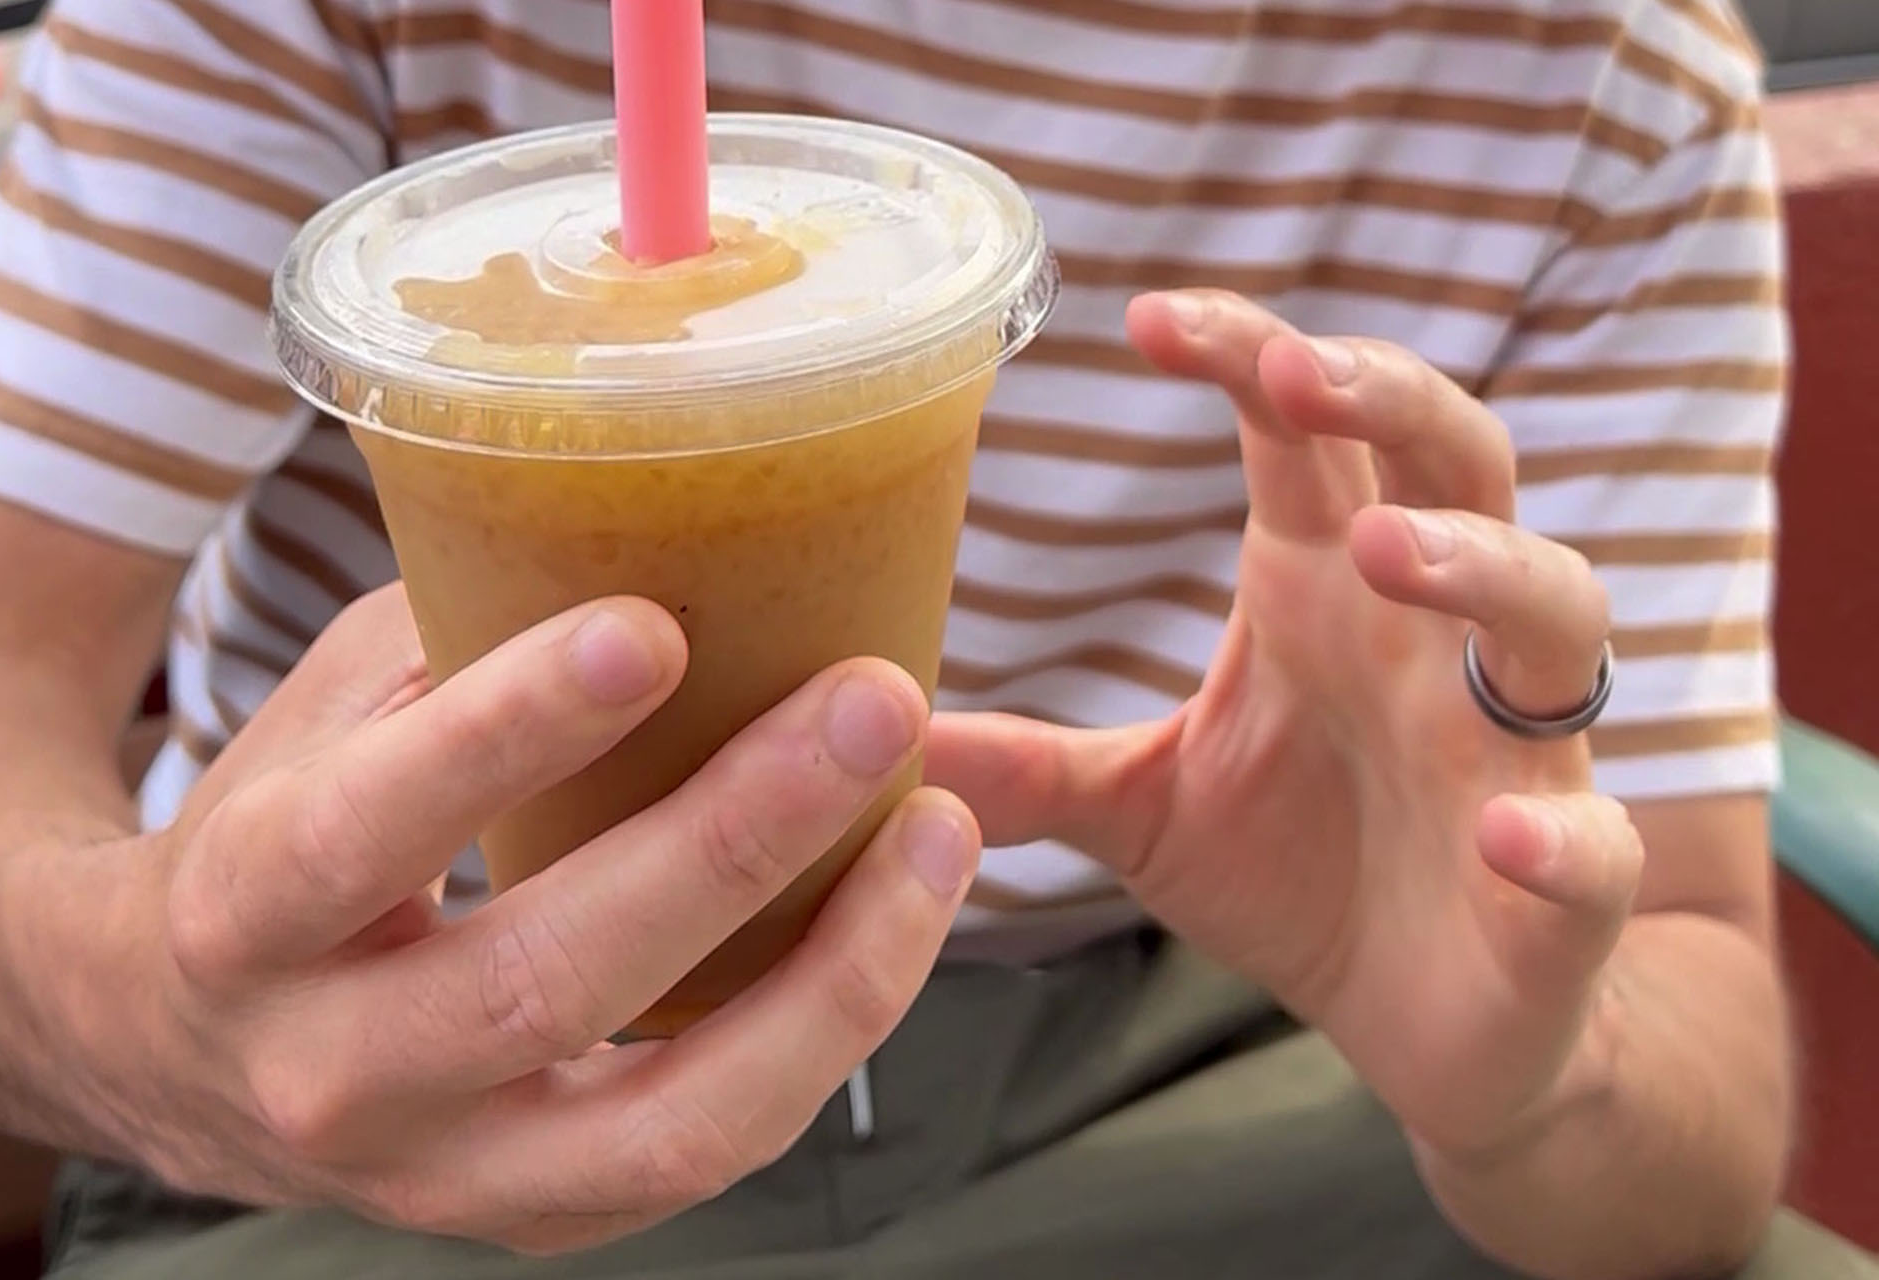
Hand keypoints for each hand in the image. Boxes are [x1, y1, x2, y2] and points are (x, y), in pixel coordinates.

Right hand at [4, 587, 976, 1253]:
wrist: (186, 1040)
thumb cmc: (292, 827)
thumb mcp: (341, 709)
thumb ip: (477, 642)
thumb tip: (697, 546)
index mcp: (243, 912)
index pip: (367, 830)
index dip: (511, 731)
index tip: (653, 633)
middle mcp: (330, 1071)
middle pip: (547, 980)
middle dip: (733, 839)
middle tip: (872, 705)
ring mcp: (442, 1174)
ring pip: (671, 1117)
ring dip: (834, 973)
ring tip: (938, 831)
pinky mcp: (539, 1217)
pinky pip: (712, 1150)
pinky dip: (821, 1034)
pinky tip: (893, 918)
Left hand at [928, 290, 1638, 1159]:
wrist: (1423, 1026)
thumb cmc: (1299, 875)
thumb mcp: (1145, 808)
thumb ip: (1034, 767)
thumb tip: (877, 733)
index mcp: (1332, 596)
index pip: (1309, 439)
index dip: (1250, 358)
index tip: (1148, 317)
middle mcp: (1434, 643)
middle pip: (1456, 465)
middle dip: (1391, 398)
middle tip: (1295, 371)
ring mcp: (1514, 754)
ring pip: (1552, 609)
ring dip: (1483, 567)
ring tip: (1388, 556)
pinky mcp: (1560, 888)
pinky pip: (1595, 844)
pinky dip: (1563, 835)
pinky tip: (1510, 836)